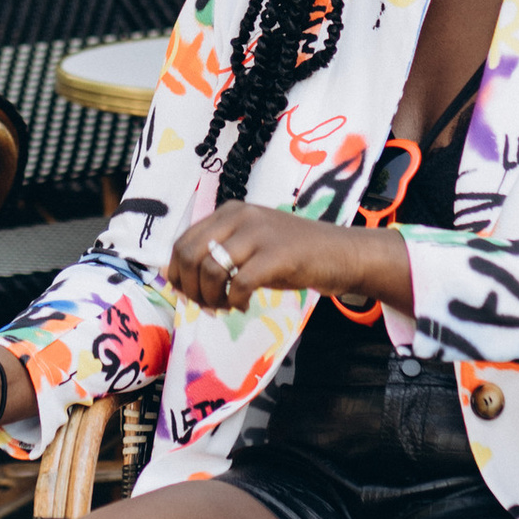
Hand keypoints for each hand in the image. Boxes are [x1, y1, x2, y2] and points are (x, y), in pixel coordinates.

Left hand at [167, 206, 410, 313]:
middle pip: (190, 254)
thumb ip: (218, 254)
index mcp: (229, 211)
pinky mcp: (277, 254)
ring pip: (210, 269)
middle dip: (190, 288)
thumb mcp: (249, 246)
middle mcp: (240, 216)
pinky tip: (243, 306)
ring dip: (211, 298)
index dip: (178, 274)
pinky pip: (239, 283)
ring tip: (226, 307)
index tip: (188, 295)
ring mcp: (260, 233)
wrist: (341, 253)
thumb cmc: (292, 254)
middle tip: (206, 306)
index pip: (183, 242)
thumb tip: (179, 280)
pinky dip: (235, 301)